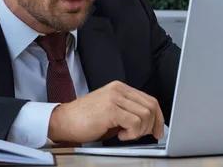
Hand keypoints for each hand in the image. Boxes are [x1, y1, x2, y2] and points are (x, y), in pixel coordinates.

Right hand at [47, 80, 164, 143]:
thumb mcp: (111, 111)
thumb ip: (129, 111)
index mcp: (120, 88)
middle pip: (151, 106)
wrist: (64, 121)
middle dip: (152, 125)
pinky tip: (120, 135)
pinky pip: (134, 122)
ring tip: (125, 134)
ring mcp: (114, 98)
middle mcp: (118, 89)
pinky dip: (132, 133)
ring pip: (145, 115)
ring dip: (139, 131)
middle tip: (142, 135)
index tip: (158, 130)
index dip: (158, 118)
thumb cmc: (85, 119)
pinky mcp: (110, 109)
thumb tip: (149, 123)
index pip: (150, 100)